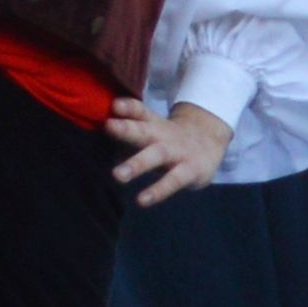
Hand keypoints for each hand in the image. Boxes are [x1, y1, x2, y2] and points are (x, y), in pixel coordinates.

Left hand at [108, 100, 227, 202]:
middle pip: (145, 130)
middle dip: (127, 129)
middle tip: (108, 127)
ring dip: (137, 164)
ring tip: (117, 176)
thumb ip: (127, 134)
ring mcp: (178, 152)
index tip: (114, 106)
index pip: (140, 111)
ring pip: (157, 155)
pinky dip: (158, 191)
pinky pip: (173, 181)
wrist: (210, 141)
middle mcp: (164, 135)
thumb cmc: (168, 138)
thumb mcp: (151, 130)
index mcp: (152, 124)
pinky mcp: (191, 170)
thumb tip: (97, 146)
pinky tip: (142, 200)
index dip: (128, 107)